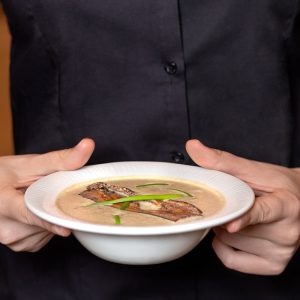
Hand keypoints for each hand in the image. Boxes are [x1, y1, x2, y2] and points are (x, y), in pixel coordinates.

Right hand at [0, 138, 94, 251]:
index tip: (67, 228)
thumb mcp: (28, 164)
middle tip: (54, 191)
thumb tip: (88, 145)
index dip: (50, 222)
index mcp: (3, 205)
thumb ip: (59, 159)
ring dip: (53, 214)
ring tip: (40, 199)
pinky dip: (49, 222)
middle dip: (59, 206)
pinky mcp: (23, 246)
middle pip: (48, 221)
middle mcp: (8, 229)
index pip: (30, 214)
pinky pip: (47, 234)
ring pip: (50, 229)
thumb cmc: (2, 174)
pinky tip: (40, 210)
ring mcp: (16, 241)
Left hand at [186, 139, 299, 274]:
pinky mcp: (273, 266)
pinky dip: (223, 246)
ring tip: (239, 214)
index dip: (247, 218)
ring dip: (224, 228)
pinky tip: (232, 232)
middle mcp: (289, 232)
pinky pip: (232, 261)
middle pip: (236, 228)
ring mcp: (282, 252)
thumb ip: (222, 160)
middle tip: (234, 202)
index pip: (265, 212)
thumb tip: (192, 145)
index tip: (232, 224)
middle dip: (225, 213)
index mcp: (287, 204)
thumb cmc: (276, 184)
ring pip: (230, 242)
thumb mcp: (253, 169)